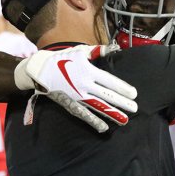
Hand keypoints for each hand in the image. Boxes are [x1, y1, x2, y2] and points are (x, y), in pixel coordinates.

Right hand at [17, 44, 137, 132]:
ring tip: (124, 120)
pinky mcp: (70, 104)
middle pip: (107, 96)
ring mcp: (77, 97)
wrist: (39, 70)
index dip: (122, 88)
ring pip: (98, 107)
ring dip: (112, 114)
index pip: (109, 81)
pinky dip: (94, 121)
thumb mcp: (80, 51)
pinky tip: (104, 127)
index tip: (134, 94)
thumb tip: (113, 48)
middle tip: (134, 109)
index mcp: (88, 71)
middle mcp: (84, 85)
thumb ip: (97, 51)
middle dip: (122, 103)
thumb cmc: (62, 58)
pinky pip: (84, 115)